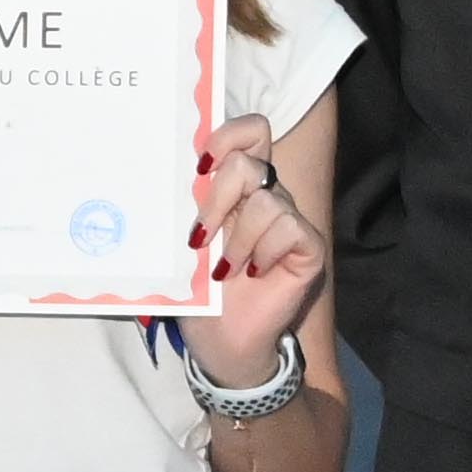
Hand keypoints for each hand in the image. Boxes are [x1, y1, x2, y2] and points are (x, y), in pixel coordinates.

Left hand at [185, 110, 328, 385]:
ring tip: (224, 269)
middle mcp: (267, 196)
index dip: (228, 136)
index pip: (250, 131)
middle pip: (251, 161)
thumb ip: (187, 206)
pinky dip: (263, 250)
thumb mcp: (184, 243)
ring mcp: (290, 220)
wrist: (222, 339)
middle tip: (200, 237)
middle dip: (217, 197)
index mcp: (237, 187)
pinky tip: (252, 272)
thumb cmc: (199, 292)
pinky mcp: (309, 247)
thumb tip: (162, 172)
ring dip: (238, 238)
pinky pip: (290, 228)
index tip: (200, 166)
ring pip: (269, 200)